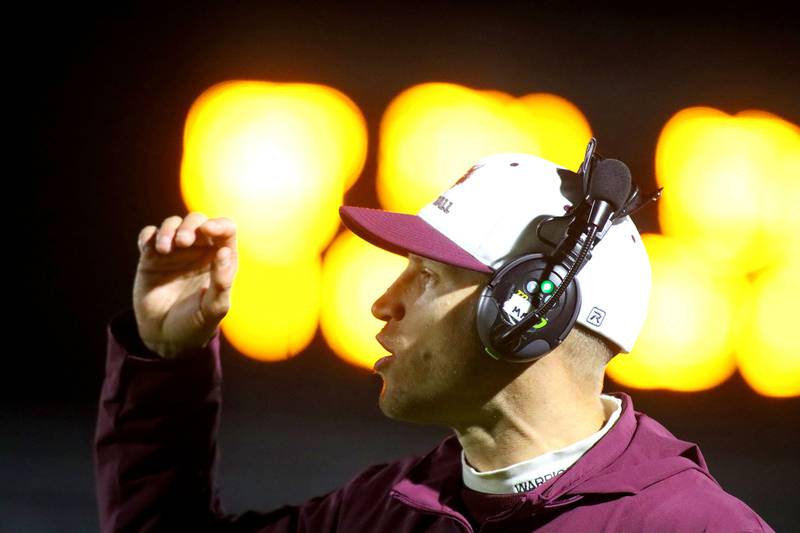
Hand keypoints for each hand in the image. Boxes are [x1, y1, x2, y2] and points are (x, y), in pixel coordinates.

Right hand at [132, 213, 237, 358]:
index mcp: (220, 259)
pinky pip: (149, 234)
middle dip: (191, 225)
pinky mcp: (151, 257)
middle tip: (183, 242)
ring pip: (173, 224)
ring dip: (169, 229)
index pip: (226, 230)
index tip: (209, 231)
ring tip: (163, 248)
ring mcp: (175, 252)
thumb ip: (222, 282)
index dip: (220, 225)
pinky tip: (149, 248)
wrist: (165, 338)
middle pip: (198, 221)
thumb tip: (224, 251)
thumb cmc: (196, 324)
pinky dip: (149, 235)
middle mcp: (199, 251)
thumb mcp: (213, 308)